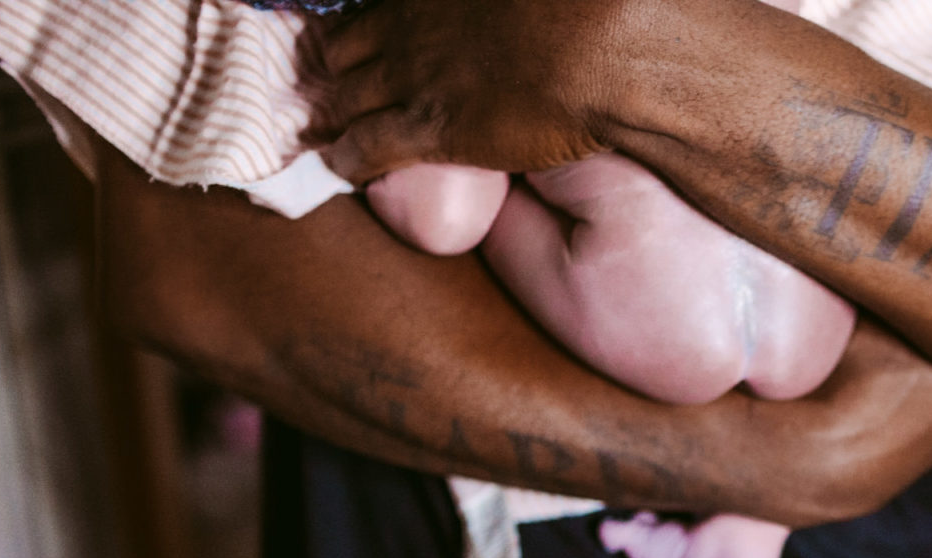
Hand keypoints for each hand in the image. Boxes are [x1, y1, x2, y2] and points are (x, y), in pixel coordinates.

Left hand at [315, 0, 636, 180]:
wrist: (601, 53)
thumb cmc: (584, 10)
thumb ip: (495, 7)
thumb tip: (505, 21)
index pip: (366, 12)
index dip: (355, 33)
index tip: (353, 47)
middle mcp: (410, 29)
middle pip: (345, 51)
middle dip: (333, 71)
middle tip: (331, 90)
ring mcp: (416, 78)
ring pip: (347, 99)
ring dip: (334, 116)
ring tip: (329, 131)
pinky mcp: (433, 129)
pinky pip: (367, 146)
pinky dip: (348, 157)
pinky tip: (342, 167)